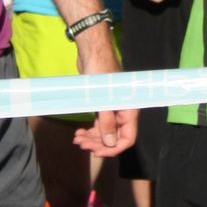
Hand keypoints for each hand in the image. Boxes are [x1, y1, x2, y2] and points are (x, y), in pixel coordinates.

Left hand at [71, 30, 138, 155]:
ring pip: (105, 132)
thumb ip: (107, 123)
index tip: (97, 152)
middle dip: (99, 144)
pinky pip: (99, 124)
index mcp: (129, 111)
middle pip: (115, 137)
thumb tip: (110, 144)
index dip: (113, 149)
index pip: (127, 138)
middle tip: (82, 144)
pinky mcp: (102, 105)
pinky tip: (79, 133)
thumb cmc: (101, 73)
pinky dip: (90, 131)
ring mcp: (112, 109)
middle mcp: (123, 112)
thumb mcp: (103, 100)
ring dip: (92, 138)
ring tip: (77, 139)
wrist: (92, 54)